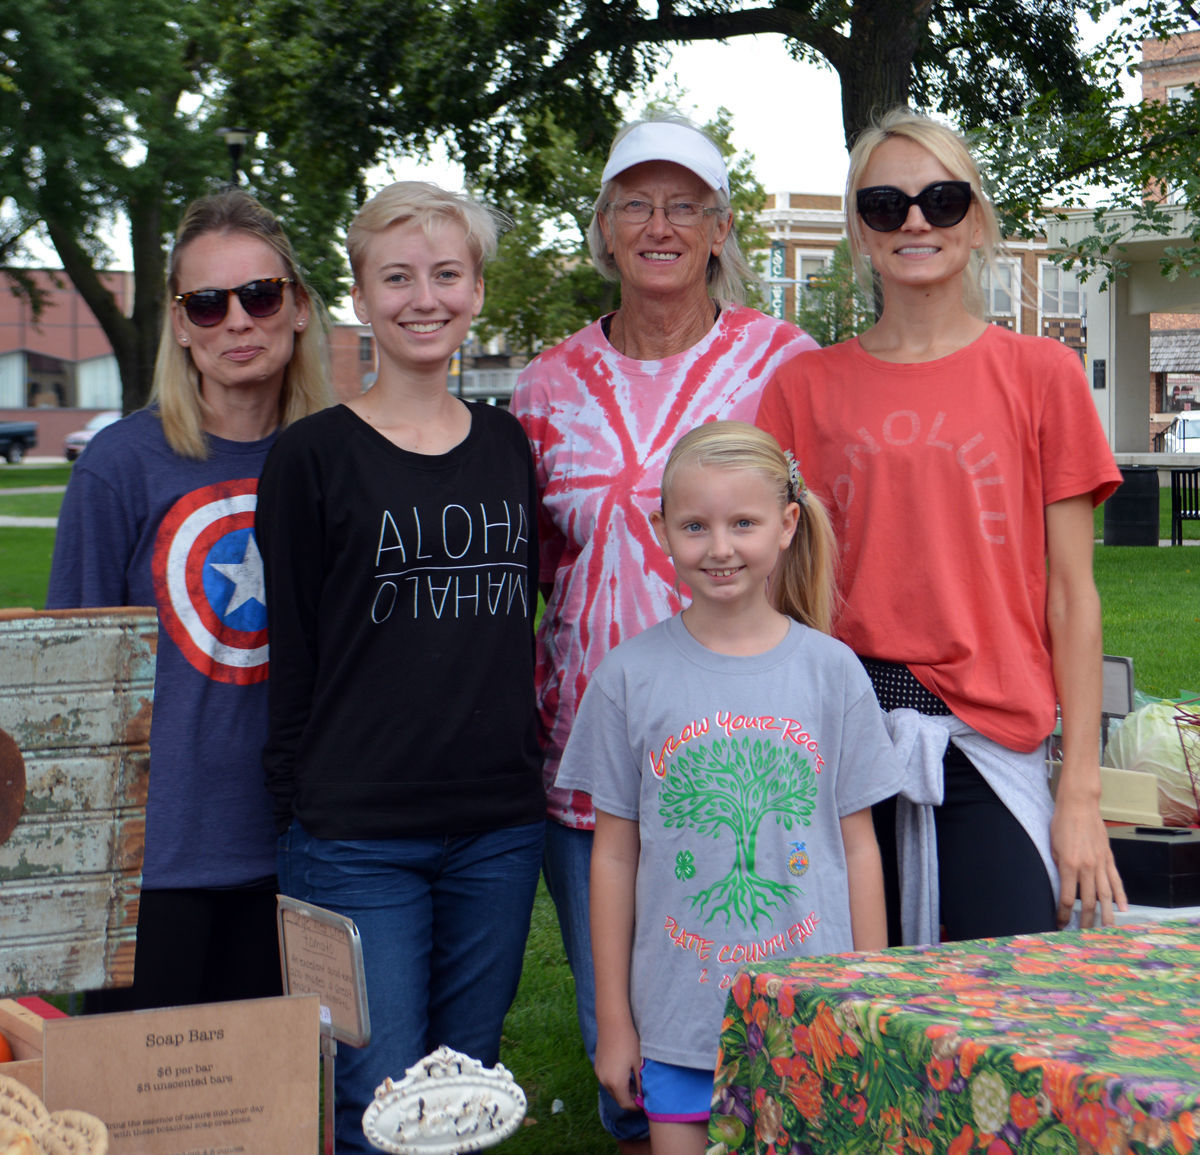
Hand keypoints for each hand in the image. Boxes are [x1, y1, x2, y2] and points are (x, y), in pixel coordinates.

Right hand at [595, 1019, 641, 1110]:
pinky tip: (623, 1071)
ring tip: (633, 1080)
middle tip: (641, 1091)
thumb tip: (643, 1096)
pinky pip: (606, 1080)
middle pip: (618, 1099)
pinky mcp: (597, 1066)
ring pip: (611, 1090)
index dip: (636, 1106)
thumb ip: (641, 1083)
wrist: (612, 1023)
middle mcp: (604, 1081)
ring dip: (622, 1090)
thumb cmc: (628, 1042)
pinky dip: (615, 1082)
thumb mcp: (638, 1064)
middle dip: (629, 1098)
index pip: (626, 1104)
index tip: (644, 1102)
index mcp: (616, 1083)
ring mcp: (599, 1073)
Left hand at [1050, 781, 1127, 927]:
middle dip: (1086, 921)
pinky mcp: (1109, 858)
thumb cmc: (1061, 823)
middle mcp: (1087, 867)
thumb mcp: (1052, 846)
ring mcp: (1100, 863)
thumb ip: (1058, 867)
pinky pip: (1116, 881)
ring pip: (1106, 896)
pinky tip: (1123, 910)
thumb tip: (1061, 885)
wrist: (1079, 805)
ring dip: (1107, 915)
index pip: (1068, 898)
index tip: (1060, 924)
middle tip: (1084, 936)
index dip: (1064, 914)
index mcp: (1069, 865)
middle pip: (1089, 902)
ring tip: (1106, 931)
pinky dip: (1120, 896)